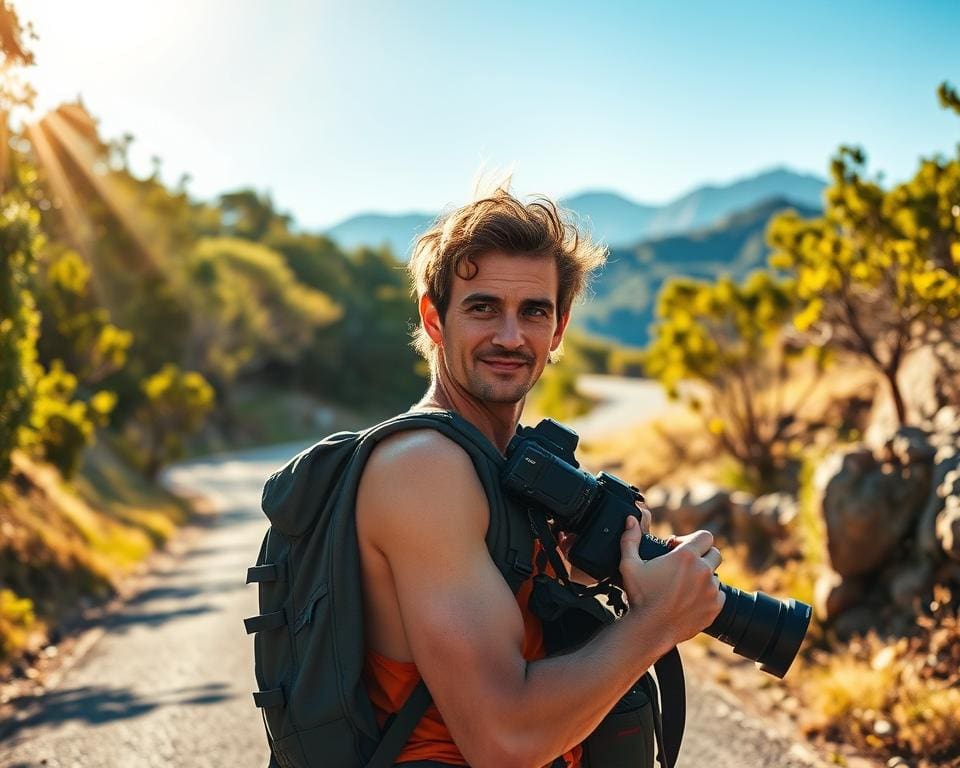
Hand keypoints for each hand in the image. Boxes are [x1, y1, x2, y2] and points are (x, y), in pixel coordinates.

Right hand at [617, 519, 724, 646]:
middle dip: (701, 556)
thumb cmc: (640, 596)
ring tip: (684, 585)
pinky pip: (718, 595)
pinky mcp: (715, 608)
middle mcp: (703, 571)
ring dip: (703, 577)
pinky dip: (708, 596)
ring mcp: (711, 590)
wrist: (650, 630)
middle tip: (684, 566)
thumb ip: (630, 538)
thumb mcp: (629, 564)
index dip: (693, 540)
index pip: (706, 536)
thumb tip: (631, 520)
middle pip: (714, 554)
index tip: (680, 548)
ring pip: (715, 576)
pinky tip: (690, 599)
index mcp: (686, 556)